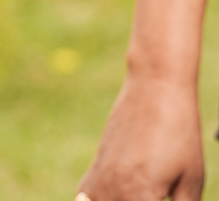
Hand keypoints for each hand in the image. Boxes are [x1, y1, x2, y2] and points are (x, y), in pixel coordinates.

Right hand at [77, 74, 204, 200]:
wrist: (155, 88)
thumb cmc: (179, 132)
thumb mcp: (192, 180)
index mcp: (142, 198)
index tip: (162, 199)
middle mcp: (115, 192)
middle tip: (153, 194)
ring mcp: (101, 178)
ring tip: (135, 195)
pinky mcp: (95, 166)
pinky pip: (84, 199)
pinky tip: (110, 198)